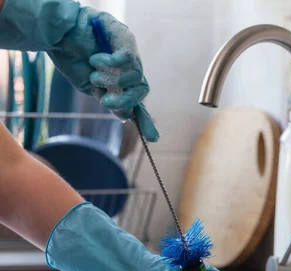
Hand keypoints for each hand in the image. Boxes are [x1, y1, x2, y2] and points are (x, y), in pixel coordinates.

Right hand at [0, 1, 157, 140]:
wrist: (58, 34)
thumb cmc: (72, 58)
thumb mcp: (89, 86)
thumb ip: (108, 99)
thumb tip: (125, 116)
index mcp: (122, 81)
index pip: (137, 101)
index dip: (145, 119)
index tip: (153, 139)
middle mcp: (130, 68)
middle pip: (142, 91)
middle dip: (126, 100)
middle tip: (106, 101)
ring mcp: (130, 53)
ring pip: (136, 77)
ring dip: (111, 81)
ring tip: (94, 74)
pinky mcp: (125, 38)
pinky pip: (126, 59)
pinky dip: (109, 63)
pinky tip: (95, 59)